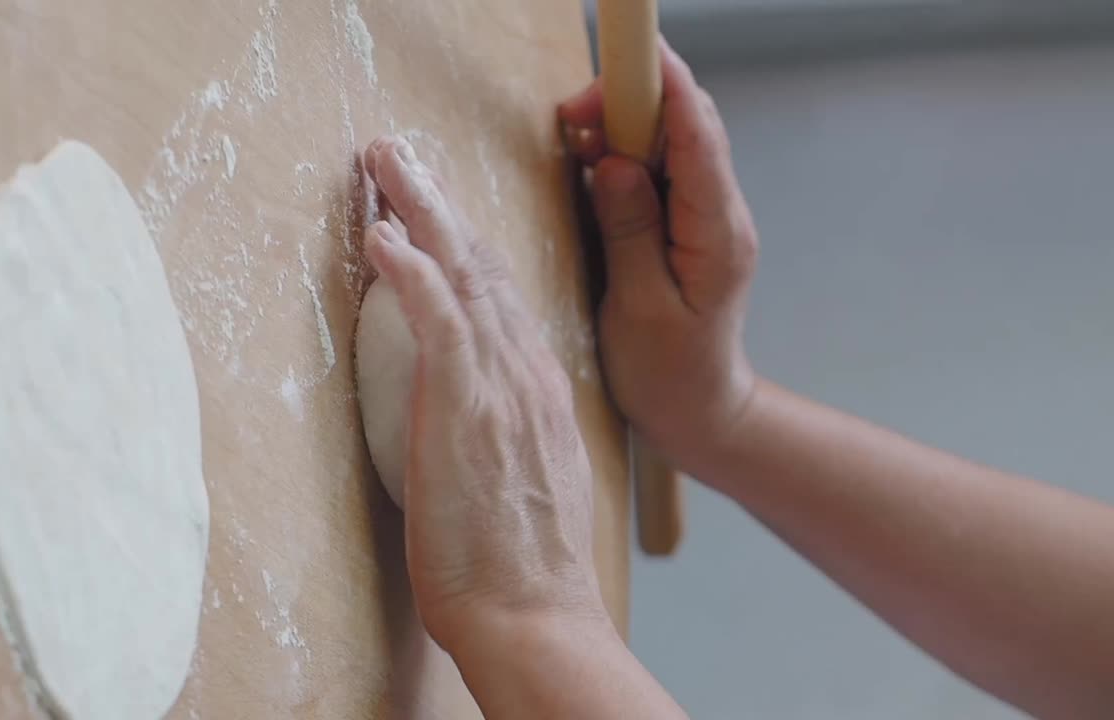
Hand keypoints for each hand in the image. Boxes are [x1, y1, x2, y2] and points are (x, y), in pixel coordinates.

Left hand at [361, 136, 608, 654]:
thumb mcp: (523, 485)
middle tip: (402, 155)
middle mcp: (526, 374)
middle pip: (484, 266)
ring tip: (386, 160)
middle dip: (441, 202)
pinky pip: (439, 318)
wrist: (535, 616)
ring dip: (421, 208)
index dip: (464, 245)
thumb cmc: (521, 567)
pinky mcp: (468, 406)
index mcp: (537, 390)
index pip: (500, 297)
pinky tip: (385, 232)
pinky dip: (413, 270)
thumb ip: (507, 437)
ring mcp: (502, 385)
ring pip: (463, 273)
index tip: (436, 210)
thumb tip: (479, 424)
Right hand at [558, 38, 758, 473]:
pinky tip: (593, 162)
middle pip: (687, 126)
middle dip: (632, 102)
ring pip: (671, 144)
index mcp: (717, 233)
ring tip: (577, 135)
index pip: (700, 135)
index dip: (667, 84)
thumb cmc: (669, 374)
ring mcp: (705, 218)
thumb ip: (630, 232)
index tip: (633, 51)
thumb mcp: (639, 309)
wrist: (699, 412)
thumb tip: (616, 164)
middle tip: (575, 114)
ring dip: (624, 128)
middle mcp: (720, 214)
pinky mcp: (685, 227)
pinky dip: (624, 156)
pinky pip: (660, 172)